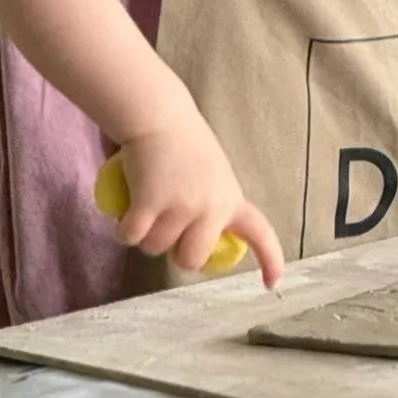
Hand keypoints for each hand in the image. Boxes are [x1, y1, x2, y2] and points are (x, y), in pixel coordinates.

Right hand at [115, 99, 284, 288]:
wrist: (158, 114)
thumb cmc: (182, 140)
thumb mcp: (211, 173)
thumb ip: (210, 203)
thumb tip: (194, 239)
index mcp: (230, 198)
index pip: (259, 233)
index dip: (269, 260)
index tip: (272, 283)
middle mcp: (211, 207)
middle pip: (191, 259)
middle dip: (174, 251)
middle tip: (164, 225)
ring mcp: (180, 206)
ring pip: (155, 248)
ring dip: (144, 235)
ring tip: (145, 203)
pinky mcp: (150, 204)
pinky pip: (132, 237)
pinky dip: (124, 229)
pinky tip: (126, 211)